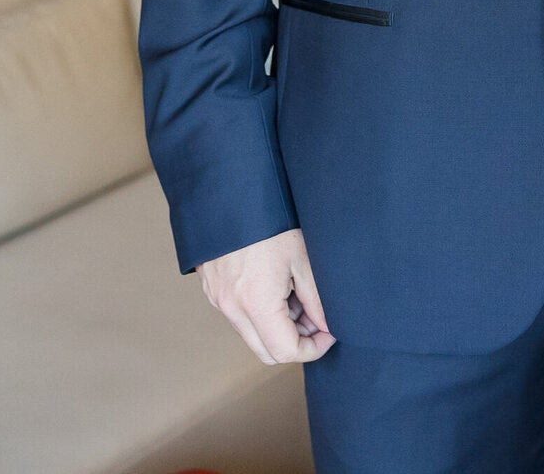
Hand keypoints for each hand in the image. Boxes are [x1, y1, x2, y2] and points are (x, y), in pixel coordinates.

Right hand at [196, 227, 335, 362]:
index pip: (286, 351)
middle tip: (317, 318)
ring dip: (279, 327)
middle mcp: (232, 308)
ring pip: (253, 335)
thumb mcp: (302, 257)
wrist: (231, 192)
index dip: (314, 349)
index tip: (329, 333)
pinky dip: (261, 314)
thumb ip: (316, 299)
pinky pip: (240, 317)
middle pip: (267, 352)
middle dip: (296, 342)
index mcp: (256, 302)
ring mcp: (218, 300)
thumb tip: (327, 326)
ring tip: (298, 294)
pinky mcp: (213, 290)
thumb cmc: (269, 219)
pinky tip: (278, 286)